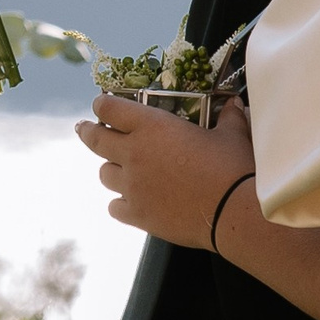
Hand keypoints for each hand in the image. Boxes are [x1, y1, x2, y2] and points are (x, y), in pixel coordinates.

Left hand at [75, 94, 254, 248]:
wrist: (232, 211)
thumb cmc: (231, 166)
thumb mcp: (231, 135)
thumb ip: (229, 118)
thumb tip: (236, 105)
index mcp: (151, 126)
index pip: (110, 109)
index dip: (102, 105)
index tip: (101, 105)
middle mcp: (133, 153)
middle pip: (95, 140)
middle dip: (87, 132)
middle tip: (83, 129)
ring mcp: (132, 186)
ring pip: (104, 174)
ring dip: (110, 169)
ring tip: (120, 169)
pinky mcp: (138, 214)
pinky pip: (115, 207)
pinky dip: (120, 203)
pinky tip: (131, 202)